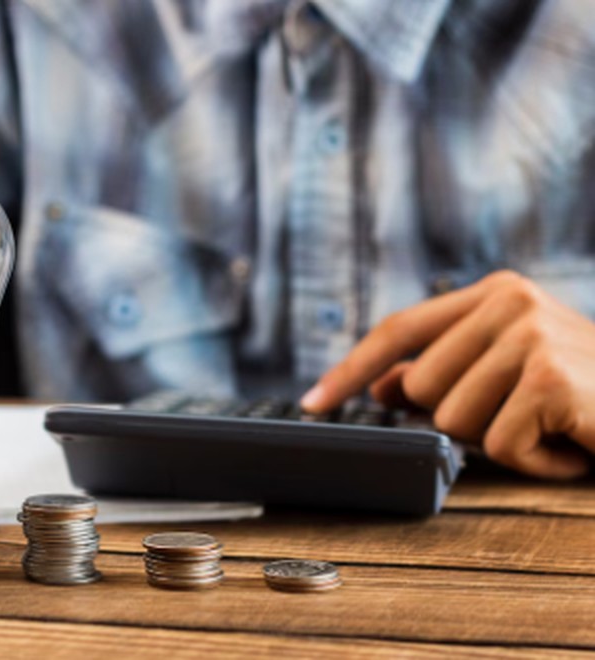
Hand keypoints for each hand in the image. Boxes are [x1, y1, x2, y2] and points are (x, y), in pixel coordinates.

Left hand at [300, 270, 594, 478]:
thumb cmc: (586, 397)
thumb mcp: (508, 377)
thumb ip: (445, 373)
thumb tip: (382, 389)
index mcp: (494, 292)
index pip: (399, 330)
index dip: (350, 369)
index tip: (311, 403)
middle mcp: (510, 300)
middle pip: (423, 390)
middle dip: (468, 420)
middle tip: (528, 414)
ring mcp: (531, 333)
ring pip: (453, 421)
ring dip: (503, 442)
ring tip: (553, 427)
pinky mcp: (549, 376)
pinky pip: (499, 445)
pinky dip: (535, 463)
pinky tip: (571, 444)